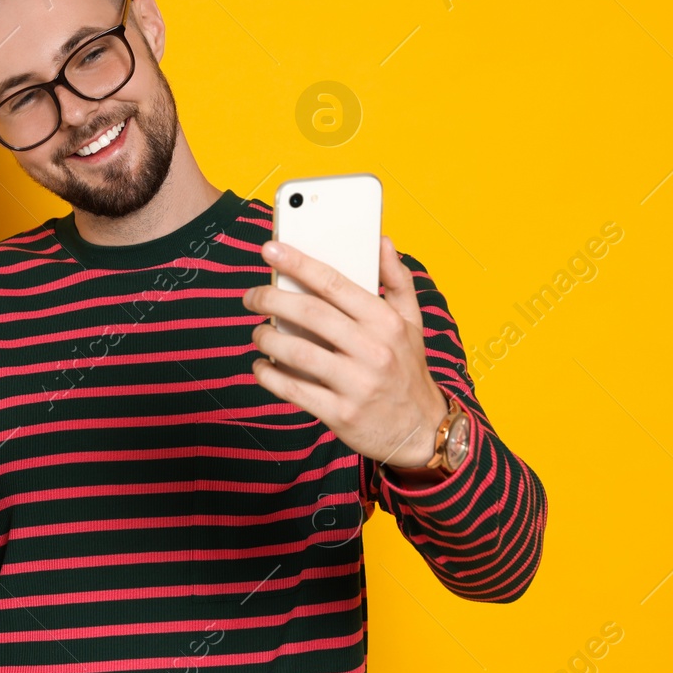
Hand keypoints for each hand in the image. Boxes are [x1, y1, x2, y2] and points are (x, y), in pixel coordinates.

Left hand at [241, 235, 446, 468]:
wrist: (420, 431)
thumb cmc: (408, 370)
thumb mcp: (413, 322)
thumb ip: (397, 280)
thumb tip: (381, 240)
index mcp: (387, 322)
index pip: (334, 283)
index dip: (297, 263)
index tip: (270, 249)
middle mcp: (373, 350)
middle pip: (309, 314)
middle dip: (270, 299)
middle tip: (251, 297)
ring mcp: (356, 384)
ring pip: (296, 352)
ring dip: (266, 338)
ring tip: (259, 332)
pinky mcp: (340, 414)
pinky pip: (293, 390)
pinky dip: (269, 375)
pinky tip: (261, 365)